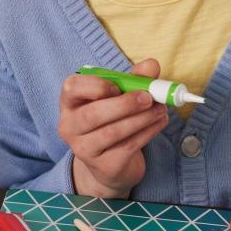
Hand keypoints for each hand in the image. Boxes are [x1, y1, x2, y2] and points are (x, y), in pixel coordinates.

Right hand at [58, 58, 170, 198]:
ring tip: (161, 109)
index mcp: (69, 102)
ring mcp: (83, 149)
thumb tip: (152, 64)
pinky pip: (127, 147)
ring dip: (142, 119)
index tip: (117, 87)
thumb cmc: (111, 121)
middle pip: (92, 115)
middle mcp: (69, 126)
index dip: (95, 86)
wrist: (109, 164)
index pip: (72, 88)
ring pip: (112, 132)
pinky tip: (160, 123)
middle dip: (124, 104)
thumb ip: (133, 79)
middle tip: (149, 98)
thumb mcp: (119, 97)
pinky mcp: (104, 166)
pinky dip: (147, 133)